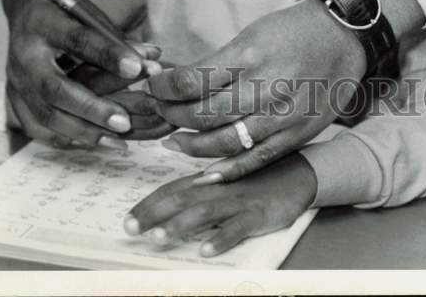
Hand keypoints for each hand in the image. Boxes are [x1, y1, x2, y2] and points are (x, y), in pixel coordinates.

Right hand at [3, 0, 162, 147]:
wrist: (26, 13)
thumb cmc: (67, 12)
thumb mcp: (88, 13)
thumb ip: (115, 38)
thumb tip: (153, 58)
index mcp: (43, 23)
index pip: (77, 40)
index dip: (108, 55)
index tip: (138, 69)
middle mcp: (23, 55)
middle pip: (54, 87)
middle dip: (91, 108)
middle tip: (125, 121)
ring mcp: (15, 81)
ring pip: (45, 115)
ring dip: (83, 130)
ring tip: (118, 139)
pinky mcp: (14, 101)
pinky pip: (38, 128)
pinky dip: (67, 138)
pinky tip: (95, 142)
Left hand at [124, 153, 317, 256]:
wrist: (298, 173)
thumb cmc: (256, 178)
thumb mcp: (226, 178)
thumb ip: (197, 182)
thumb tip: (168, 179)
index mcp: (209, 180)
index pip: (172, 190)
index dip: (149, 203)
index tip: (127, 219)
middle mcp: (219, 188)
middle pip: (181, 200)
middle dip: (153, 214)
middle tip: (130, 229)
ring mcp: (238, 201)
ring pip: (204, 214)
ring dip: (179, 226)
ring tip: (158, 238)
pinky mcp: (258, 215)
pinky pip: (238, 228)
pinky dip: (221, 239)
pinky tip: (206, 251)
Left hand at [148, 0, 365, 178]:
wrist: (344, 38)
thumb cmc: (294, 31)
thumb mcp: (252, 34)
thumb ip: (221, 63)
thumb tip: (181, 82)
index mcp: (250, 55)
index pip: (192, 80)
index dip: (164, 89)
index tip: (152, 88)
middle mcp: (264, 87)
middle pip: (202, 113)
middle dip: (172, 115)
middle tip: (158, 112)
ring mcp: (281, 115)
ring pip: (223, 141)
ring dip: (190, 144)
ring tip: (173, 140)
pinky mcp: (295, 134)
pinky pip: (254, 159)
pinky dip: (226, 169)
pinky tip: (205, 171)